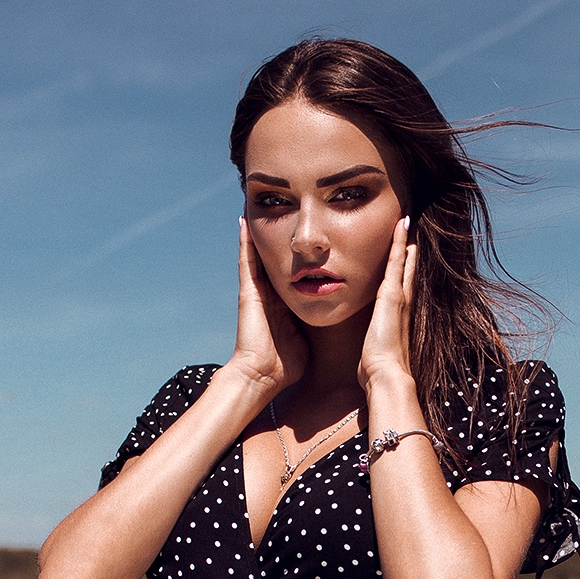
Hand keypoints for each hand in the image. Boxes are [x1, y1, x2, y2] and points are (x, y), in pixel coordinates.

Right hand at [227, 215, 307, 394]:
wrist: (263, 375)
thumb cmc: (286, 363)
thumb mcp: (307, 338)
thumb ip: (315, 327)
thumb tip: (334, 324)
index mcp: (284, 302)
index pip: (292, 269)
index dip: (298, 251)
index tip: (307, 231)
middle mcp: (269, 292)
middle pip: (274, 255)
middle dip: (280, 234)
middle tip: (283, 206)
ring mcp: (256, 290)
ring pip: (259, 253)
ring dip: (259, 230)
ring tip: (258, 203)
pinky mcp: (248, 292)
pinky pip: (246, 261)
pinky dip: (245, 241)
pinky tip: (245, 221)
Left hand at [358, 217, 416, 396]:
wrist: (386, 375)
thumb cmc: (378, 370)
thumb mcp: (374, 355)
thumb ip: (372, 351)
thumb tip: (364, 360)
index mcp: (396, 317)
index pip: (401, 287)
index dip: (404, 271)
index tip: (406, 256)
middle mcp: (402, 304)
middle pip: (408, 271)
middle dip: (409, 252)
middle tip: (413, 230)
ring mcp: (400, 297)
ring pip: (404, 262)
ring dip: (406, 241)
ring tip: (407, 221)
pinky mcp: (393, 294)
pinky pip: (397, 261)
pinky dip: (400, 243)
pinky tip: (401, 225)